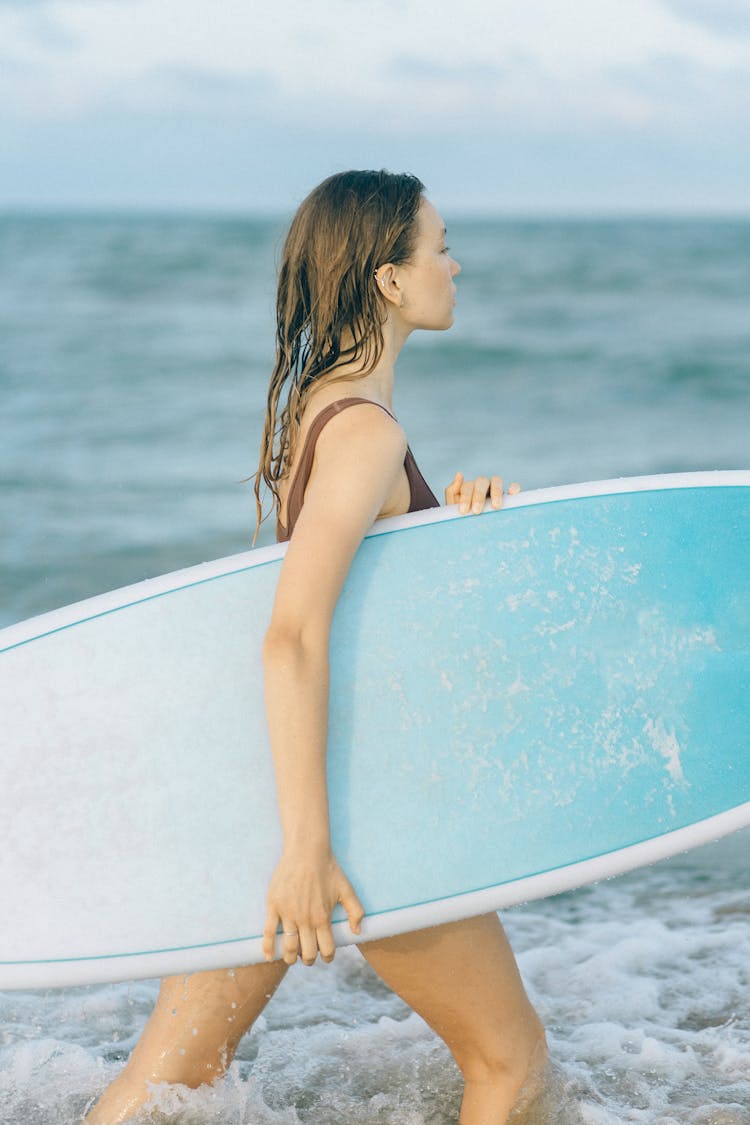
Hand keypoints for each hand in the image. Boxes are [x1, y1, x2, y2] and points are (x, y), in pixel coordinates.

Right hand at [262, 846, 364, 965]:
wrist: (306, 851)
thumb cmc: (328, 869)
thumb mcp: (347, 889)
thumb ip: (356, 911)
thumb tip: (356, 932)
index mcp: (322, 917)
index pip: (326, 949)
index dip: (327, 957)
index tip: (326, 956)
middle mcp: (305, 919)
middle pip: (306, 952)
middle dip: (309, 959)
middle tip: (308, 956)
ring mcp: (288, 913)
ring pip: (288, 946)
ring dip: (290, 958)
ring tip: (292, 958)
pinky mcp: (274, 906)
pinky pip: (268, 932)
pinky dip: (268, 947)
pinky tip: (269, 956)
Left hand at [445, 472, 520, 514]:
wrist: (474, 533)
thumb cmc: (465, 518)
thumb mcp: (454, 507)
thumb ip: (452, 492)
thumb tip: (460, 474)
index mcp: (470, 488)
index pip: (467, 486)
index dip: (465, 497)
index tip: (463, 511)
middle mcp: (483, 486)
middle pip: (481, 481)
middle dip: (478, 496)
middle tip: (476, 511)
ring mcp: (496, 489)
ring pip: (497, 480)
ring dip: (496, 491)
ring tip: (495, 506)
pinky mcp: (509, 495)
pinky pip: (514, 486)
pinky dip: (514, 488)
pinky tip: (511, 495)